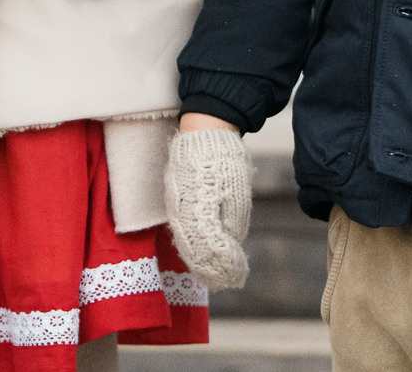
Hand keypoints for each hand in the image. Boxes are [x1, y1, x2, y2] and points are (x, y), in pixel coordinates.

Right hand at [162, 127, 250, 290]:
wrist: (206, 131)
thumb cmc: (225, 164)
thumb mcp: (236, 199)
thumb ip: (231, 227)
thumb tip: (229, 249)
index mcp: (197, 215)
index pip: (207, 252)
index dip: (221, 267)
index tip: (236, 277)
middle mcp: (181, 215)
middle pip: (194, 251)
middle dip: (211, 268)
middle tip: (228, 280)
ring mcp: (175, 206)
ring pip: (186, 241)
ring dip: (201, 260)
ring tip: (215, 273)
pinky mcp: (175, 199)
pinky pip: (182, 228)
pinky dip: (193, 244)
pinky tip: (202, 253)